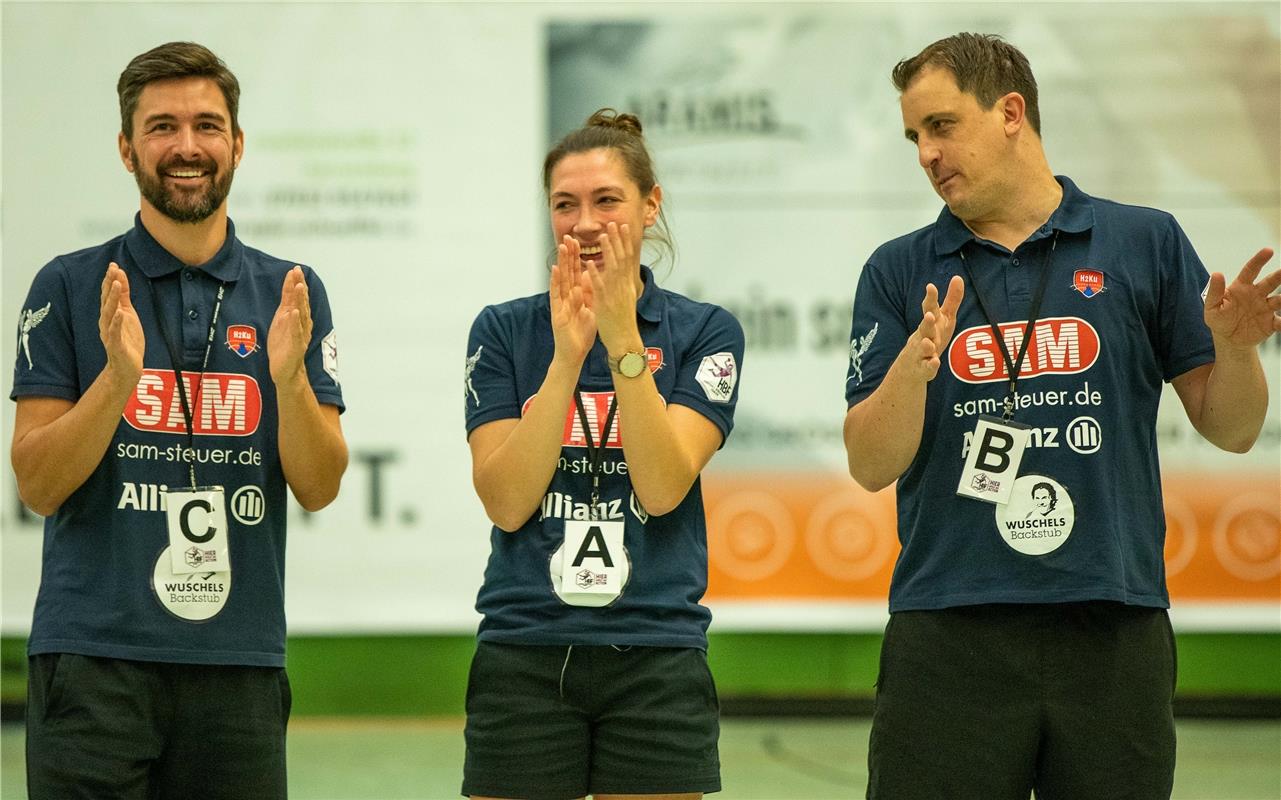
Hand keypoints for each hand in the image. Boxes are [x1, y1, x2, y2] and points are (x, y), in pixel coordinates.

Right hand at [98, 262, 143, 388]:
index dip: (110, 279)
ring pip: (109, 313)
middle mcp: (106, 322)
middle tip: (112, 269)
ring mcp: (110, 333)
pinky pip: (114, 332)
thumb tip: (120, 276)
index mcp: (110, 314)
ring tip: (115, 284)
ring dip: (111, 298)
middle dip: (108, 284)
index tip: (113, 264)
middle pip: (106, 300)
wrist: (126, 368)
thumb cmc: (127, 340)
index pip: (108, 294)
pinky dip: (116, 322)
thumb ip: (123, 297)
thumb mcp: (127, 314)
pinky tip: (120, 313)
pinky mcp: (116, 346)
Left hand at [268, 266, 311, 384]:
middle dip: (299, 287)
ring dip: (300, 300)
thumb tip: (289, 290)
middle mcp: (302, 324)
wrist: (286, 372)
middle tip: (298, 272)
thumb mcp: (281, 323)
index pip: (297, 298)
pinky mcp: (296, 346)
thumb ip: (286, 307)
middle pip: (301, 302)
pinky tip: (295, 312)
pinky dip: (295, 322)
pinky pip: (296, 332)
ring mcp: (300, 335)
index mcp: (297, 318)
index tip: (294, 269)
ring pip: (301, 314)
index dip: (295, 284)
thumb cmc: (283, 347)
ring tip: (299, 286)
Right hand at [549, 236, 596, 366]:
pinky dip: (555, 282)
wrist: (574, 354)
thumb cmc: (582, 334)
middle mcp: (566, 297)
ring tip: (562, 246)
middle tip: (568, 236)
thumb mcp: (590, 310)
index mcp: (575, 296)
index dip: (576, 257)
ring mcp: (560, 303)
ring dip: (561, 262)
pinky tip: (556, 270)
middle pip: (567, 272)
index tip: (578, 241)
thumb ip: (589, 294)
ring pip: (561, 279)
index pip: (575, 273)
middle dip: (568, 254)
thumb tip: (591, 278)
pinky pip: (556, 295)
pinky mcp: (557, 312)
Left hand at [584, 221, 641, 352]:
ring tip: (602, 236)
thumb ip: (623, 285)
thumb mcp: (626, 299)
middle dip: (617, 240)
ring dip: (607, 252)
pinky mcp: (605, 304)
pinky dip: (595, 275)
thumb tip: (624, 273)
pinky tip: (589, 264)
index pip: (628, 258)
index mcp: (627, 285)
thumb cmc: (623, 322)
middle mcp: (623, 287)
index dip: (625, 242)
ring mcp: (615, 294)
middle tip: (614, 223)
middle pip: (622, 259)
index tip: (623, 227)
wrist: (625, 340)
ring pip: (612, 269)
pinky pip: (599, 287)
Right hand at [902, 275, 963, 382]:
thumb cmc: (931, 337)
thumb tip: (958, 277)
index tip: (931, 287)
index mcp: (930, 322)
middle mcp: (924, 335)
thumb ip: (951, 300)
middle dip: (926, 322)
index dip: (930, 298)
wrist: (911, 367)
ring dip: (926, 345)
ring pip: (923, 348)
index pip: (929, 308)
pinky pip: (927, 368)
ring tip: (927, 342)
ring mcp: (922, 352)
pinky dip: (930, 366)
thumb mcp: (943, 318)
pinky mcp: (924, 369)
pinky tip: (934, 363)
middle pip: (925, 328)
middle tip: (929, 315)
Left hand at [1204, 248, 1280, 348]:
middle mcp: (1257, 294)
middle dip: (1279, 275)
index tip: (1268, 250)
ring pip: (1279, 299)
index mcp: (1242, 287)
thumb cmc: (1219, 319)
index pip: (1251, 270)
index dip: (1259, 260)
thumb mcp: (1212, 306)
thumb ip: (1215, 291)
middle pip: (1270, 281)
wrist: (1228, 339)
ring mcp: (1266, 308)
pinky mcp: (1271, 323)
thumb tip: (1216, 273)